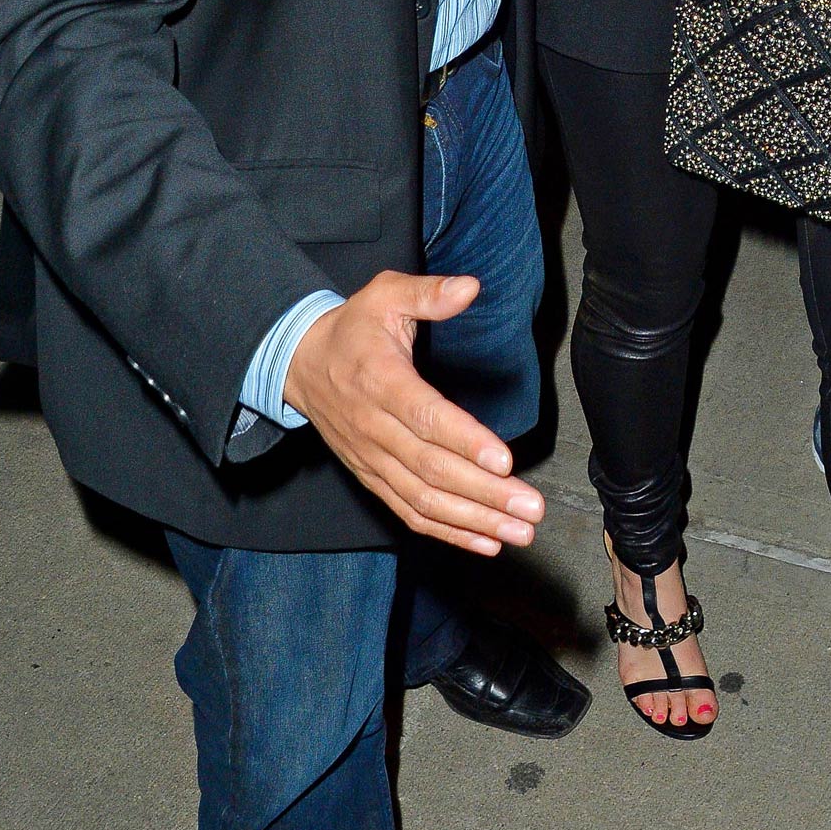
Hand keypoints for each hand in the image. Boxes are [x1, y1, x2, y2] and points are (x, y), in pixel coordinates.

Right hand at [285, 271, 545, 555]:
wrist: (299, 363)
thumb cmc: (353, 328)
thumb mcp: (385, 294)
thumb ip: (428, 293)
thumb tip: (469, 287)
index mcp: (381, 381)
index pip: (426, 417)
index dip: (465, 441)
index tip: (504, 460)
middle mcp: (374, 428)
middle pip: (432, 469)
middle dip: (486, 494)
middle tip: (531, 507)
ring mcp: (371, 459)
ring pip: (424, 500)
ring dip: (475, 520)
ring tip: (520, 531)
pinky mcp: (371, 477)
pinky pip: (409, 512)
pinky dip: (448, 531)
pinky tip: (486, 542)